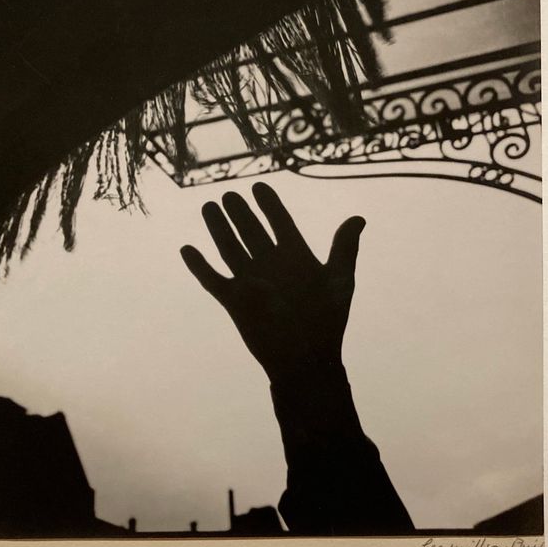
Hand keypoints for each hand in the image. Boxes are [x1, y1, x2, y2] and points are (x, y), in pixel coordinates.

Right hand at [180, 182, 364, 379]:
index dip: (270, 205)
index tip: (259, 187)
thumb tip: (359, 218)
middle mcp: (271, 266)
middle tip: (229, 194)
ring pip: (229, 248)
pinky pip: (212, 280)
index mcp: (296, 257)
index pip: (280, 223)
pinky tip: (187, 249)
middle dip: (240, 213)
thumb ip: (344, 248)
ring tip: (208, 206)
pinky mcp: (234, 301)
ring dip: (218, 228)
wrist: (305, 359)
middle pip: (250, 231)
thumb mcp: (339, 281)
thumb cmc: (326, 322)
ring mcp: (251, 282)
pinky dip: (199, 266)